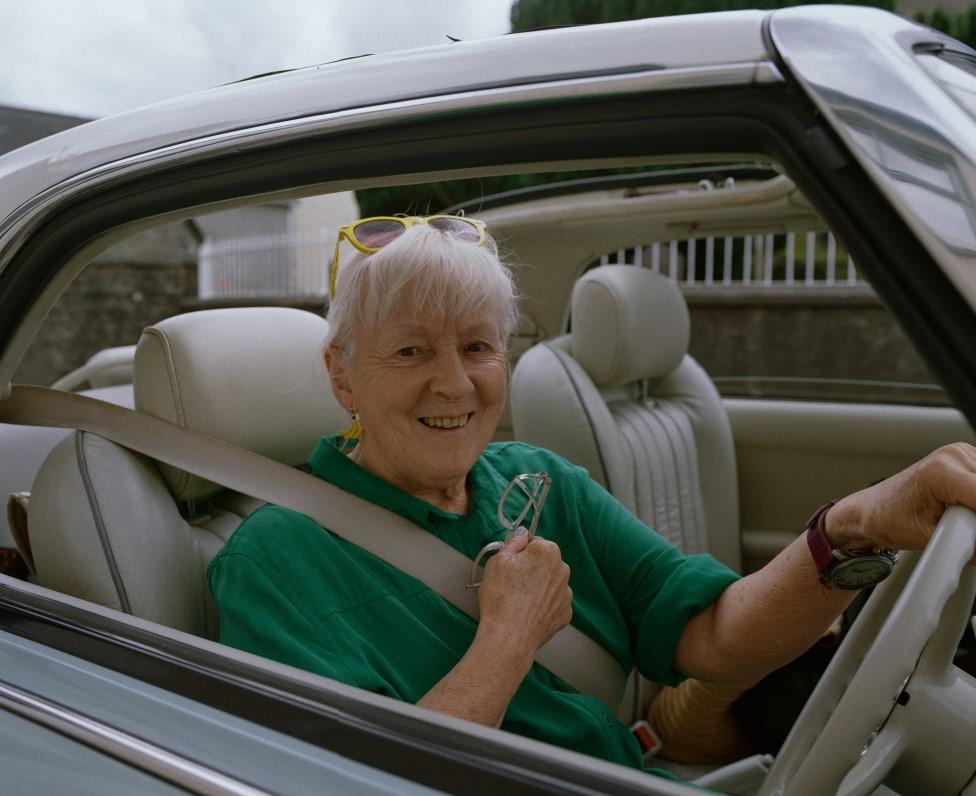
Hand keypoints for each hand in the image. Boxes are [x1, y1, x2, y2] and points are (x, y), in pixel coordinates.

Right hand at [477, 529, 572, 653]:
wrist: (509, 636)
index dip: (520, 553)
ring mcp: (566, 593)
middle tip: (511, 583)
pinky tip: (527, 612)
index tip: (510, 564)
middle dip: (530, 569)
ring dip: (537, 587)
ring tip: (518, 600)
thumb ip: (514, 542)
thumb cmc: (501, 597)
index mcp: (548, 552)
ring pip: (549, 583)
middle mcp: (563, 570)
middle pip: (544, 562)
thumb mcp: (498, 560)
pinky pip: (552, 603)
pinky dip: (542, 605)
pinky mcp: (565, 613)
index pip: (535, 542)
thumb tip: (522, 534)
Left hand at [829, 442, 975, 562]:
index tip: (969, 535)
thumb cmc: (888, 519)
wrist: (872, 509)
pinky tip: (964, 505)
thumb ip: (964, 541)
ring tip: (958, 516)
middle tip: (960, 527)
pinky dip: (975, 496)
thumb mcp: (928, 536)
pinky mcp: (965, 457)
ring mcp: (960, 453)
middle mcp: (953, 455)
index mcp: (942, 472)